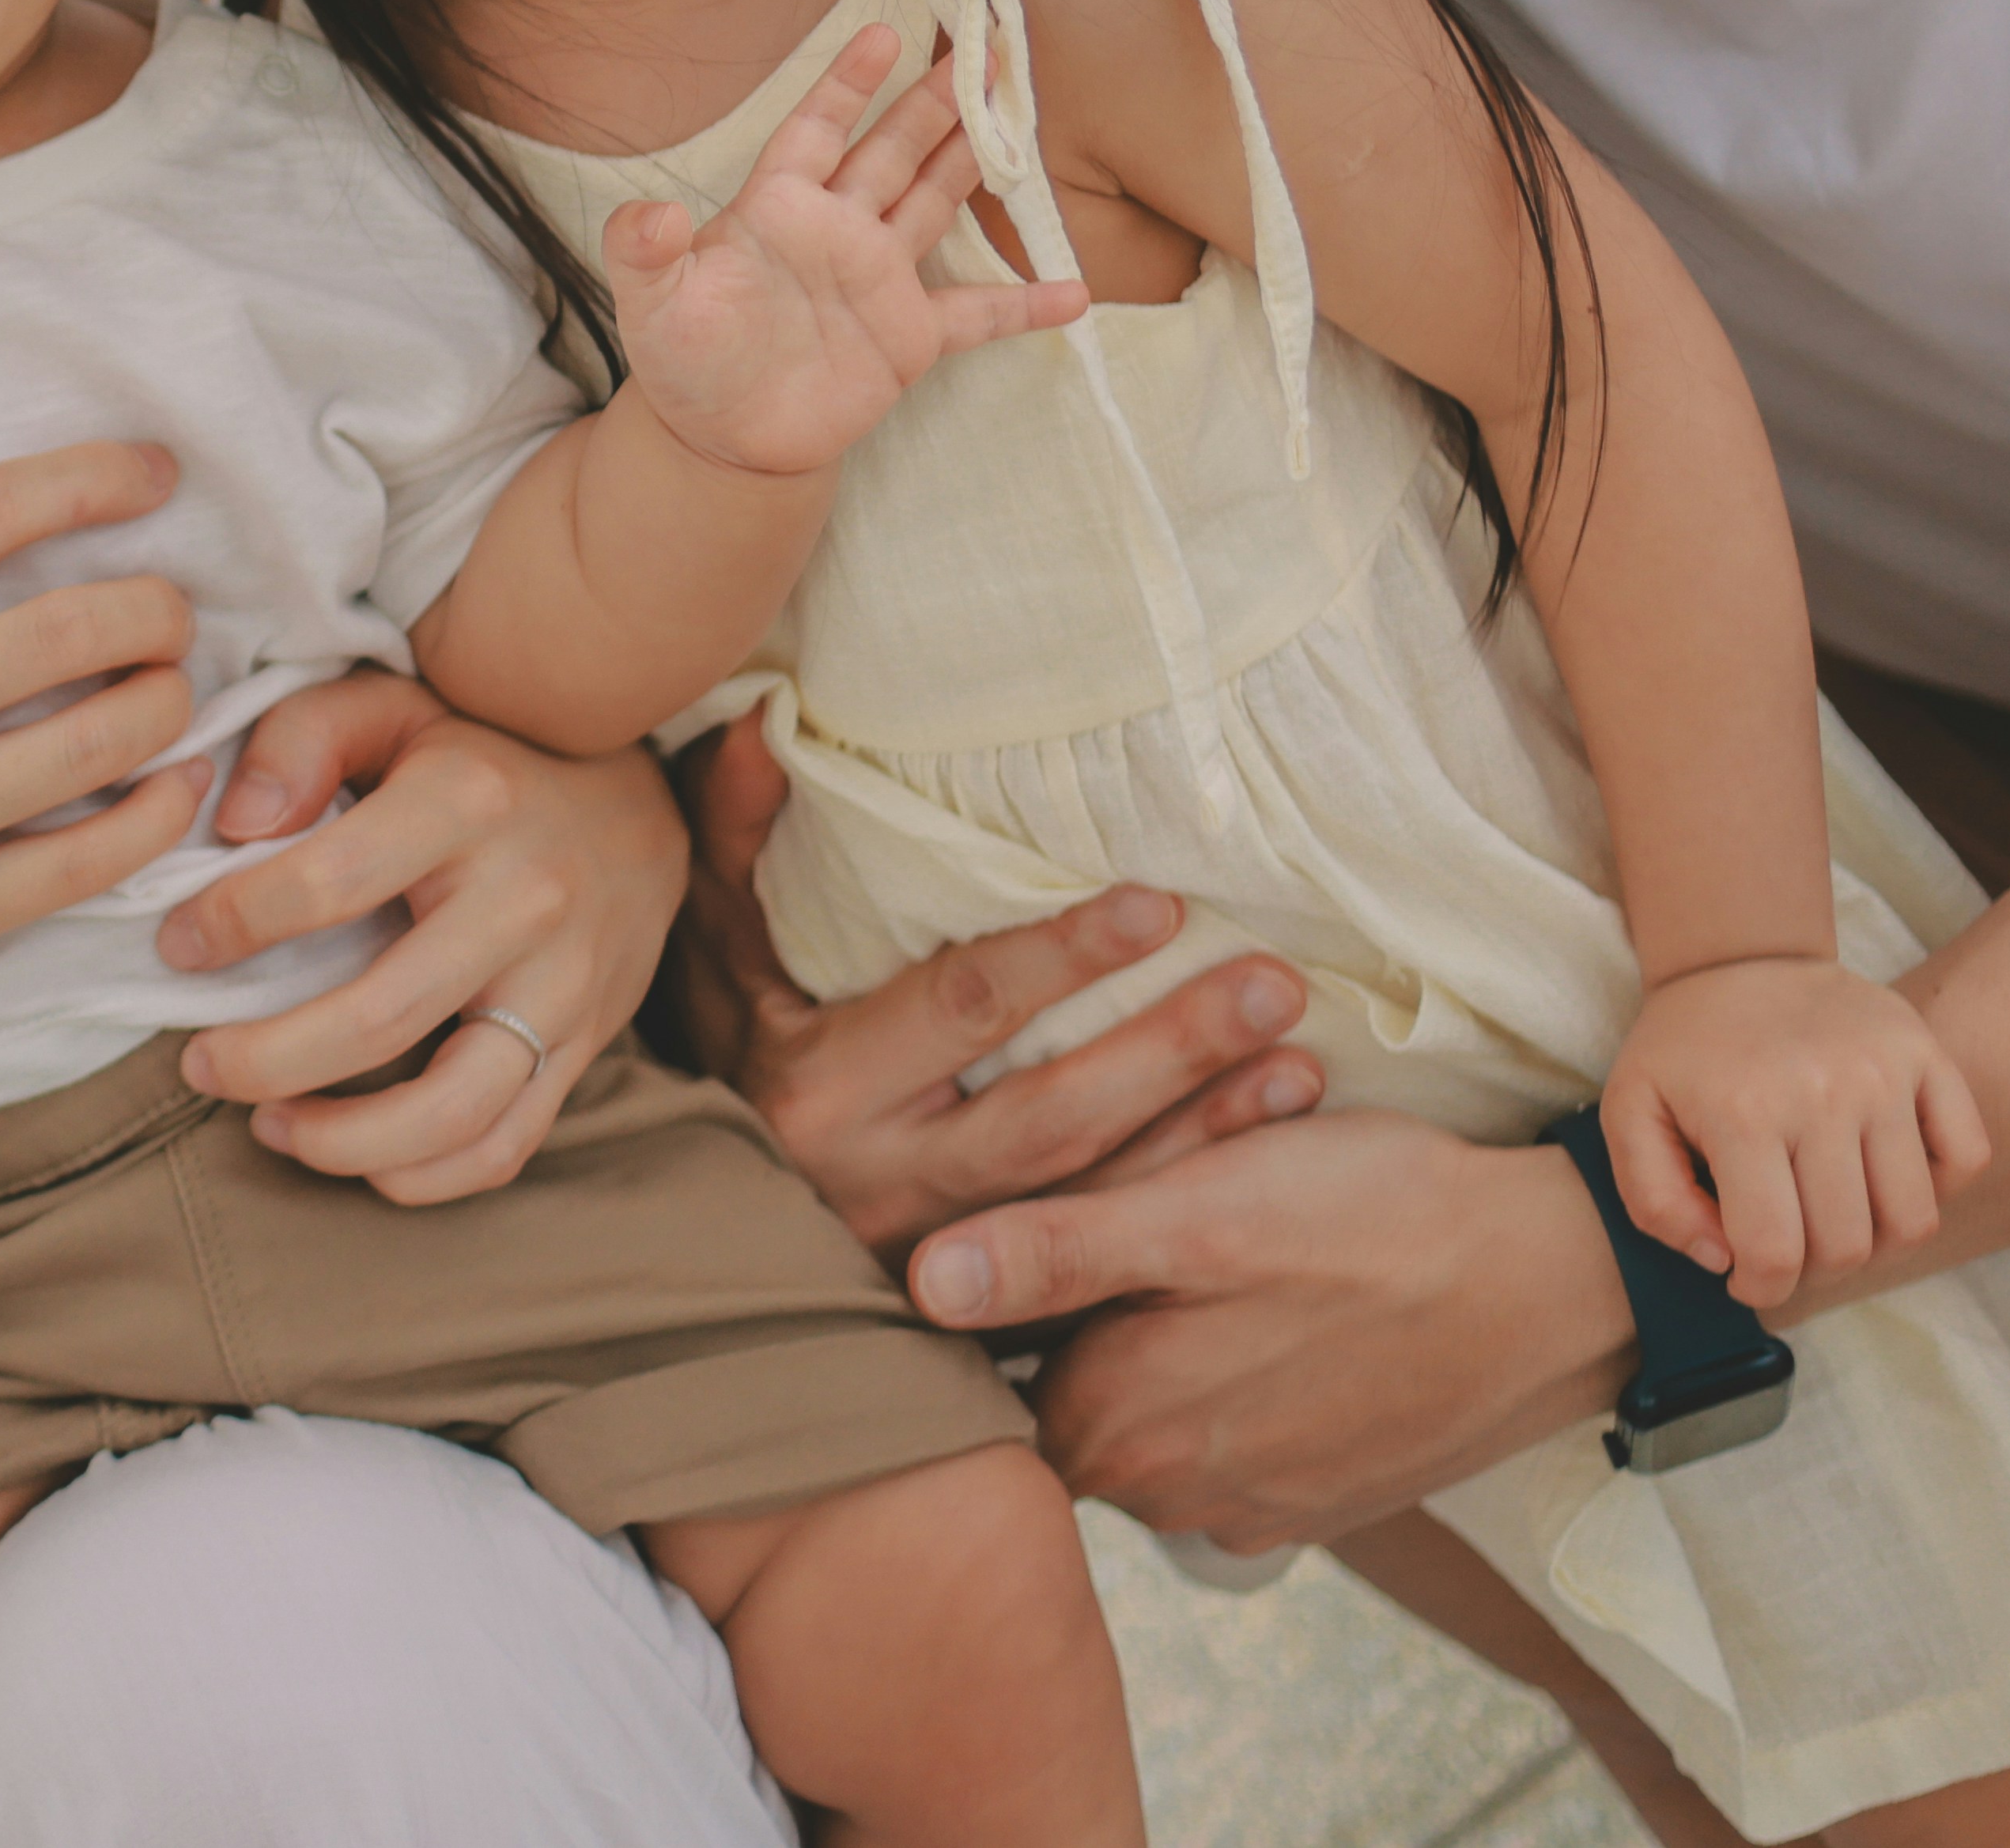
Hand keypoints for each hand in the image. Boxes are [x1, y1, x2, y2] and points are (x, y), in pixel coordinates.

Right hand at [0, 431, 210, 1101]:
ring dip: (166, 700)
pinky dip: (155, 815)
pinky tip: (178, 782)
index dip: (89, 479)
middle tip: (170, 607)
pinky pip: (82, 862)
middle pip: (64, 629)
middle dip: (154, 604)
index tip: (153, 473)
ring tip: (172, 683)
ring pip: (92, 742)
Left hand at [159, 671, 683, 1201]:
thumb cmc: (480, 760)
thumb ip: (303, 738)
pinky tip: (354, 1156)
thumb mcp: (393, 707)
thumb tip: (237, 820)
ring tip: (268, 1123)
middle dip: (266, 1059)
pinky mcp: (584, 1046)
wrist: (638, 809)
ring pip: (453, 1107)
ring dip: (341, 1141)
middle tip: (200, 1062)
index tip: (180, 945)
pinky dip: (422, 1175)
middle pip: (381, 1016)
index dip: (235, 923)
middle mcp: (525, 900)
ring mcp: (563, 984)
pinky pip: (504, 1143)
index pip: (330, 880)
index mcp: (466, 802)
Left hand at [603, 27, 1086, 479]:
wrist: (720, 440)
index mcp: (777, 207)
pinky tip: (1074, 293)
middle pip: (894, 149)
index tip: (885, 32)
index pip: (819, 128)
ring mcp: (879, 279)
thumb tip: (653, 216)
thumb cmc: (682, 359)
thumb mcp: (650, 302)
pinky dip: (1023, 305)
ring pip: (936, 201)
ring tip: (1018, 113)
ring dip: (975, 160)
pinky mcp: (908, 336)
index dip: (849, 82)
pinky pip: (976, 314)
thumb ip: (646, 251)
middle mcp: (837, 230)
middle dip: (935, 100)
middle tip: (983, 46)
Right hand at [669, 711, 1318, 1256]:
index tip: (1160, 905)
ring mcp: (942, 1251)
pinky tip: (1263, 1135)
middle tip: (1272, 981)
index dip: (1060, 958)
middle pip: (1049, 1115)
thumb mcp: (715, 938)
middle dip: (1166, 1050)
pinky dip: (1187, 1189)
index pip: (962, 1008)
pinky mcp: (988, 1291)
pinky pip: (1105, 1251)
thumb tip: (765, 717)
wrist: (710, 1221)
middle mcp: (882, 1179)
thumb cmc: (729, 1044)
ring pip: (1093, 1197)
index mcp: (820, 1083)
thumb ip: (738, 829)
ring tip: (1299, 1060)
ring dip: (1202, 1128)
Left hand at [903, 1111, 1636, 1553]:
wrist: (1555, 1290)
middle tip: (1153, 1200)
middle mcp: (1165, 1496)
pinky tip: (1282, 1292)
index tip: (1032, 1199)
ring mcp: (1245, 1510)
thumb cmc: (1377, 1225)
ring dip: (1166, 1330)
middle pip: (1069, 1389)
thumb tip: (917, 1284)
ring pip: (1153, 1406)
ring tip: (1227, 1232)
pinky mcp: (1313, 1502)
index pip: (988, 1371)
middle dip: (1087, 1301)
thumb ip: (1056, 1254)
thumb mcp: (1202, 1213)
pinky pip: (1231, 1430)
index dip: (994, 1282)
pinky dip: (1237, 1364)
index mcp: (1114, 1427)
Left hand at [1598, 955, 1989, 1308]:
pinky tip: (1883, 1173)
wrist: (1737, 956)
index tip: (1747, 1277)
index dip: (1762, 1289)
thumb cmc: (1683, 1048)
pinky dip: (1935, 1186)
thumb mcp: (1629, 1114)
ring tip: (1832, 1215)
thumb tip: (1723, 1260)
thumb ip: (1654, 1202)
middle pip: (1849, 1246)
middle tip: (1785, 1243)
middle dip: (1812, 1270)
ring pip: (1913, 1219)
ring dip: (1875, 1241)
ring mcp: (1885, 1072)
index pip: (1777, 1253)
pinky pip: (1965, 1157)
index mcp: (1743, 1113)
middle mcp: (1824, 1093)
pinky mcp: (1927, 1054)